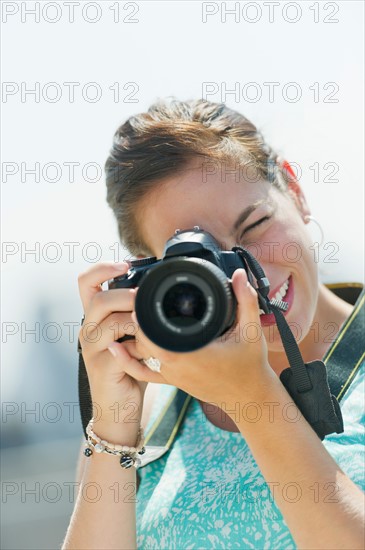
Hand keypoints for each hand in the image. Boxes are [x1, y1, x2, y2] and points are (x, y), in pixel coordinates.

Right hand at [77, 262, 162, 438]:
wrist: (119, 408)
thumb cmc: (129, 367)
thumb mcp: (132, 335)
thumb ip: (137, 313)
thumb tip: (157, 289)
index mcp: (94, 316)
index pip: (86, 281)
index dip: (103, 268)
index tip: (125, 264)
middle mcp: (88, 328)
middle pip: (99, 298)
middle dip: (127, 295)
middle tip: (146, 301)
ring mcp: (92, 348)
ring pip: (109, 320)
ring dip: (136, 319)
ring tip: (151, 327)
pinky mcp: (102, 366)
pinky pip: (120, 347)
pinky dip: (140, 344)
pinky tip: (150, 350)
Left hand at [109, 269, 275, 405]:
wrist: (249, 398)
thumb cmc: (250, 366)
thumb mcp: (251, 331)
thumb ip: (246, 300)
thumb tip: (240, 275)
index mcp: (190, 353)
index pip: (151, 334)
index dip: (141, 315)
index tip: (140, 295)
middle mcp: (175, 366)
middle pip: (141, 340)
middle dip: (136, 321)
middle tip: (135, 298)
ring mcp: (172, 375)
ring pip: (140, 355)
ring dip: (134, 336)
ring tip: (130, 314)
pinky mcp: (173, 381)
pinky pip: (144, 373)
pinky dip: (129, 361)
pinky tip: (116, 349)